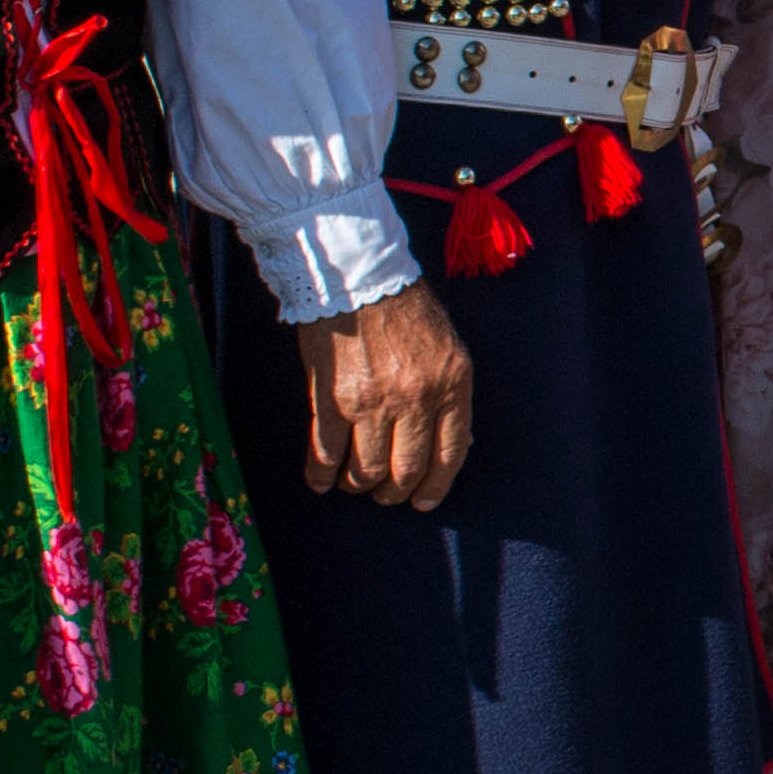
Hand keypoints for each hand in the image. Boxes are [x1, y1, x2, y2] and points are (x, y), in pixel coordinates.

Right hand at [305, 285, 473, 506]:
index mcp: (452, 384)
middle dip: (394, 491)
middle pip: (406, 469)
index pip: (450, 454)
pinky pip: (327, 451)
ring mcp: (373, 401)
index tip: (422, 500)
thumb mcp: (448, 347)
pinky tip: (321, 482)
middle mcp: (416, 398)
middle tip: (384, 493)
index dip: (435, 486)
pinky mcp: (332, 398)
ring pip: (367, 468)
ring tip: (355, 484)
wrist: (357, 273)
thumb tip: (451, 445)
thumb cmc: (404, 306)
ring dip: (359, 484)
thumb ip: (450, 395)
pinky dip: (322, 474)